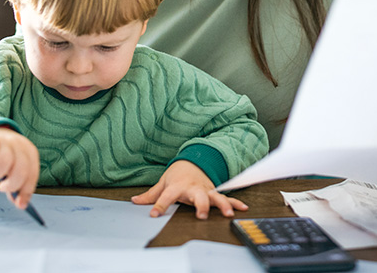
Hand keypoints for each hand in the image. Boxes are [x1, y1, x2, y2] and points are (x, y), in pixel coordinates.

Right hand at [0, 127, 40, 210]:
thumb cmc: (8, 157)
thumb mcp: (15, 169)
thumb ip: (18, 186)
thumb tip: (20, 204)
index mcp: (30, 154)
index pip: (32, 174)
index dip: (26, 191)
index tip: (20, 205)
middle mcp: (20, 146)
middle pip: (21, 170)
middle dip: (11, 184)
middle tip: (2, 188)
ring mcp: (6, 140)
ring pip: (4, 162)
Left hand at [131, 161, 248, 219]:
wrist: (193, 162)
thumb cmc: (177, 174)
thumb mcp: (162, 183)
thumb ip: (150, 195)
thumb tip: (134, 200)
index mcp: (177, 186)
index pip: (166, 197)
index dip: (159, 206)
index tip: (153, 214)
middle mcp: (193, 189)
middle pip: (197, 197)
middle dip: (200, 205)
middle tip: (201, 215)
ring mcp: (205, 190)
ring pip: (215, 197)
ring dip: (222, 205)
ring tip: (228, 213)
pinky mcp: (214, 192)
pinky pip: (226, 197)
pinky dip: (235, 202)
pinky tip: (242, 208)